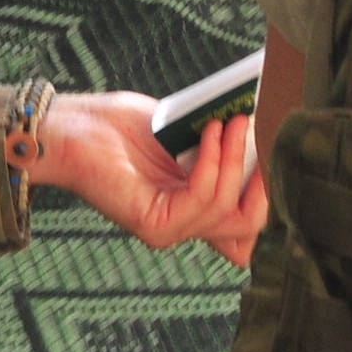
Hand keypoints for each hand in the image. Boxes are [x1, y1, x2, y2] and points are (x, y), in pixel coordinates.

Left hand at [31, 97, 265, 263]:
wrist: (74, 128)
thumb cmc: (121, 127)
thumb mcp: (184, 134)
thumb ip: (219, 144)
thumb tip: (261, 132)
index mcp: (194, 207)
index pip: (247, 227)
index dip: (270, 197)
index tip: (277, 151)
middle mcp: (185, 225)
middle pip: (247, 227)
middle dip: (263, 183)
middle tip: (262, 137)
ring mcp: (170, 230)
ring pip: (227, 208)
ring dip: (234, 159)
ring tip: (233, 121)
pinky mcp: (155, 226)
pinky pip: (201, 198)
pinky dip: (212, 162)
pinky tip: (211, 132)